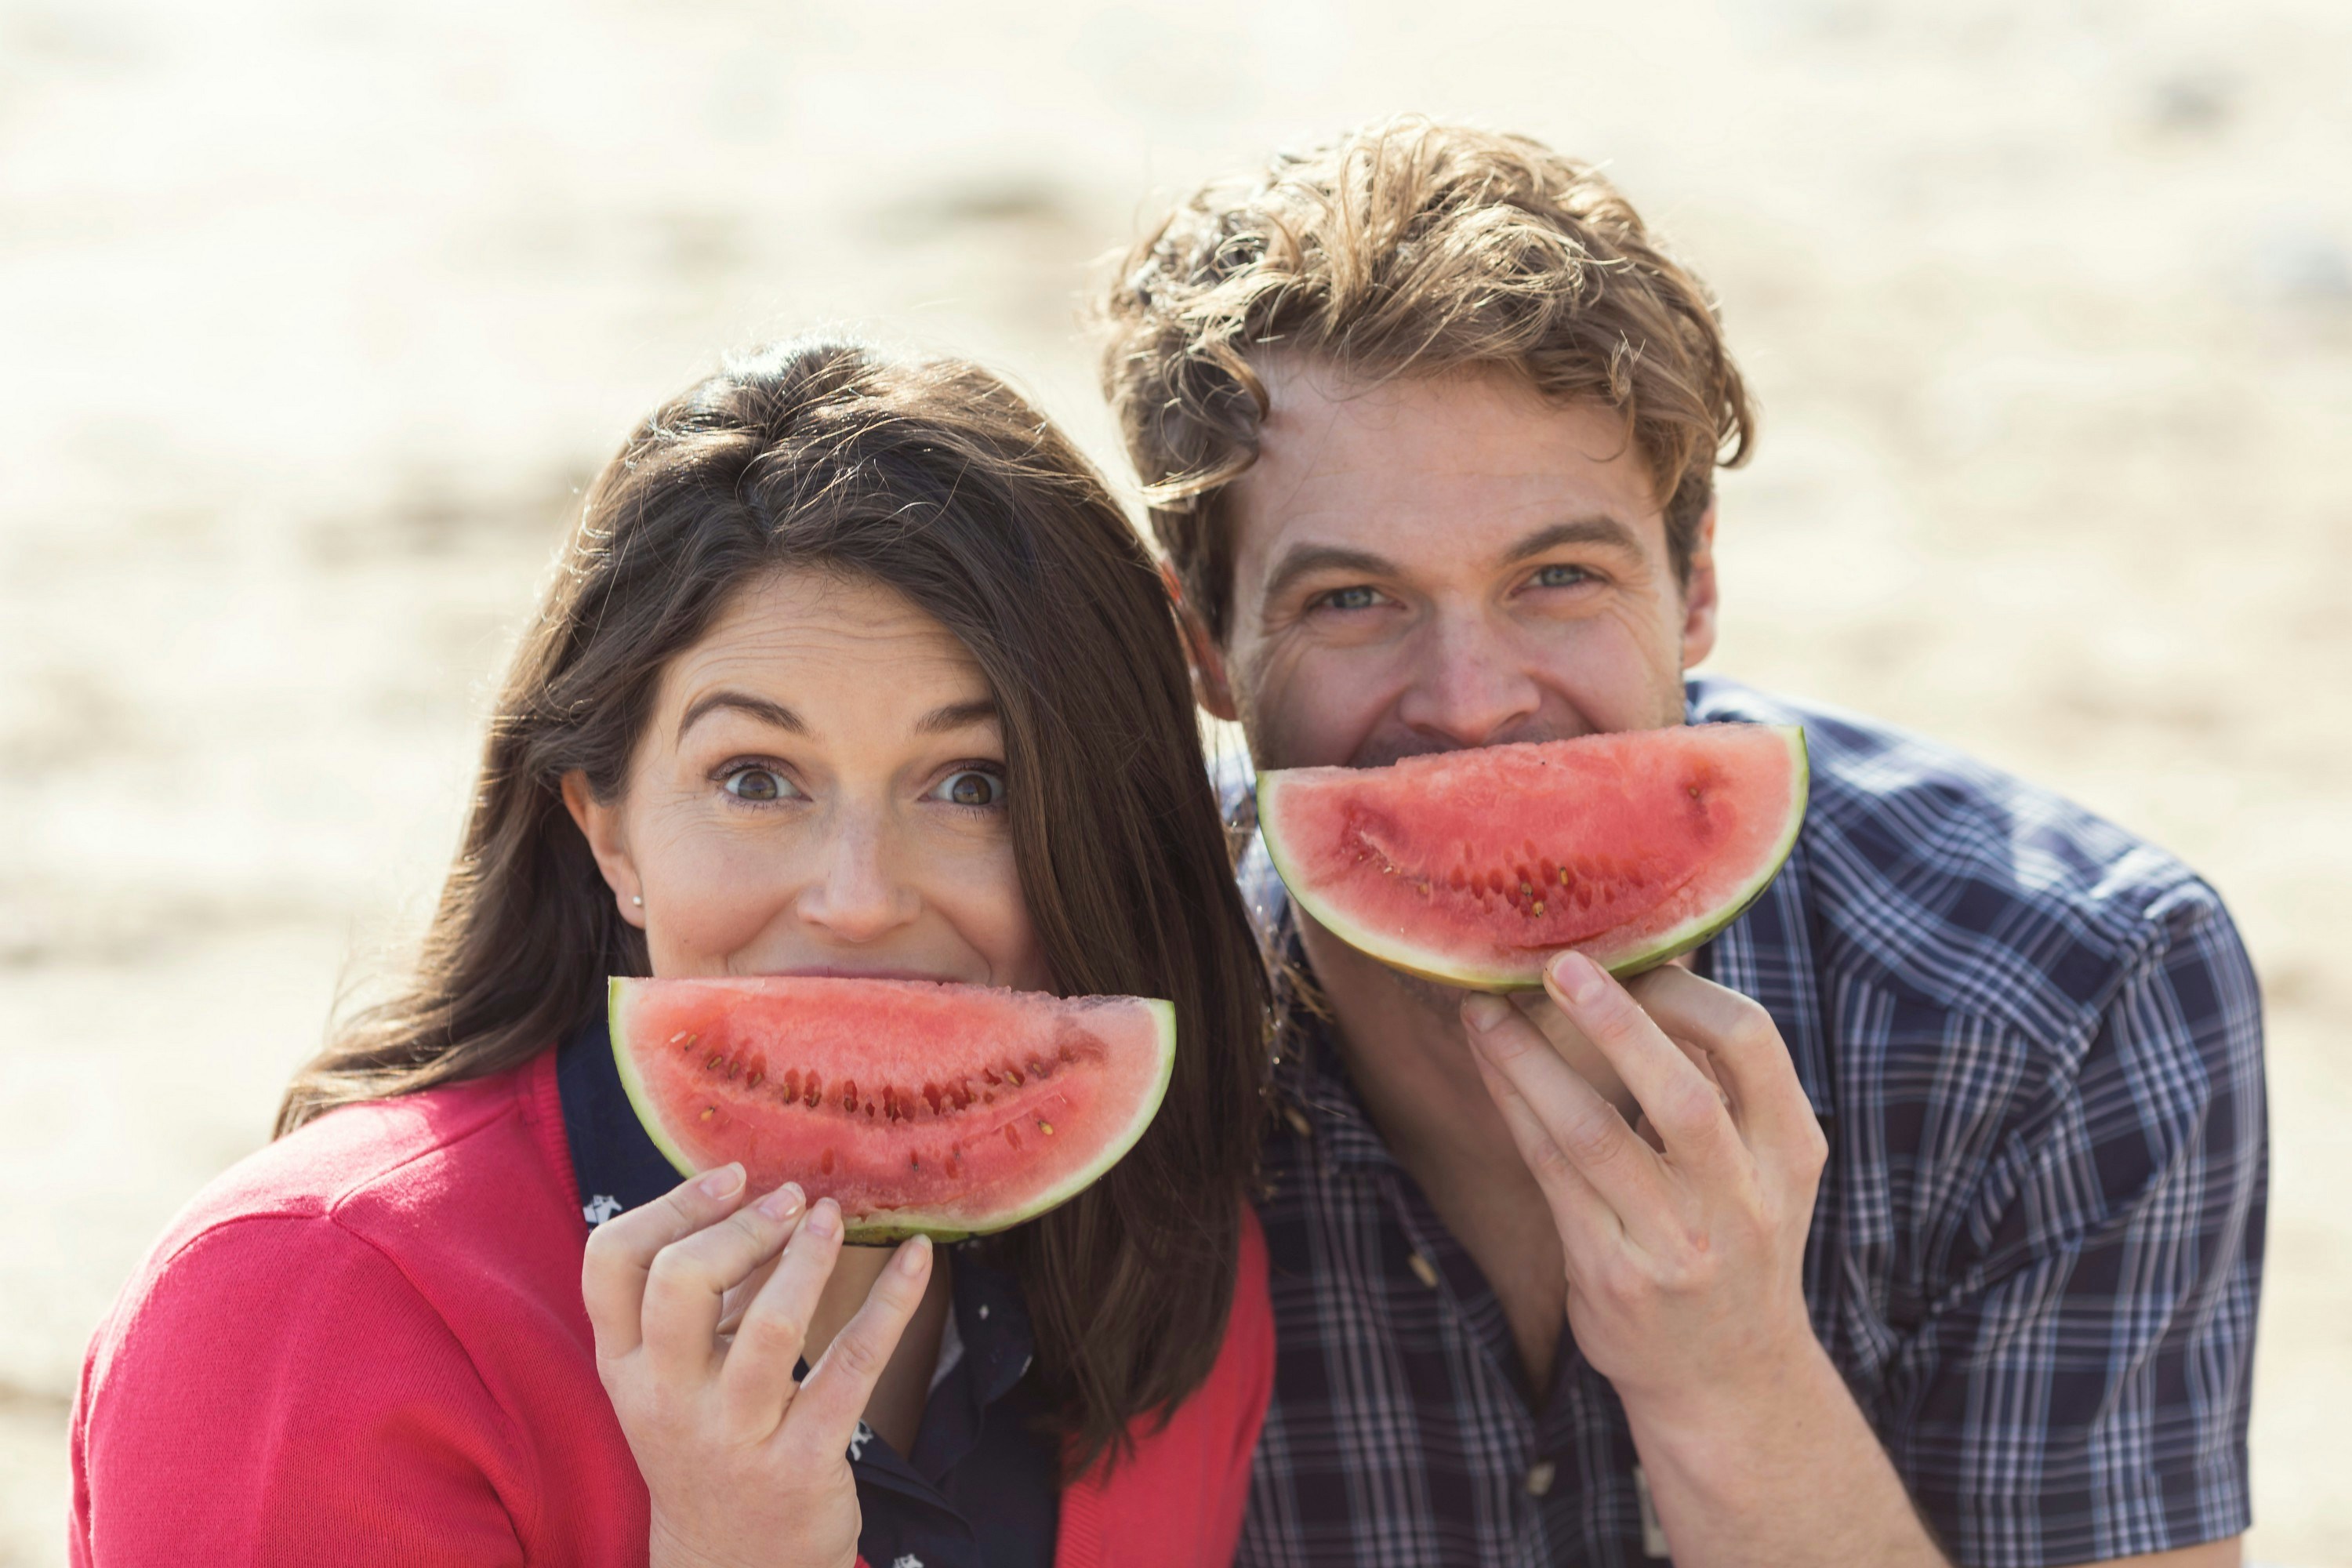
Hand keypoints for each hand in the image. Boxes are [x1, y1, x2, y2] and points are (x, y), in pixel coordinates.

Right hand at [582, 1165, 933, 1567]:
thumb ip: (709, 1297)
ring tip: (834, 1217)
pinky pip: (852, 1365)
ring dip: (809, 1257)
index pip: (611, 1264)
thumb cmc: (708, 1446)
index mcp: (628, 1367)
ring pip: (770, 1326)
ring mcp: (734, 1434)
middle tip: (791, 1200)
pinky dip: (891, 1300)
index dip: (670, 1205)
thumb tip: (760, 1202)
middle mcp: (668, 1400)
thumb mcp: (680, 1377)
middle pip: (680, 1283)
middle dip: (742, 1226)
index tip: (729, 1177)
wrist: (732, 1566)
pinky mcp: (802, 1460)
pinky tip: (918, 1256)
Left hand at [1460, 953, 1828, 1418]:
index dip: (1686, 991)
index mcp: (1791, 1154)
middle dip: (1616, 1022)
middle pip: (1682, 1094)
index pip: (1753, 1045)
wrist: (1727, 1380)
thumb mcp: (1764, 1168)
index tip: (1629, 959)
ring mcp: (1677, 1245)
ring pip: (1594, 1135)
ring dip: (1530, 1063)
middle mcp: (1742, 1201)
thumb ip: (1721, 1084)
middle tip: (1557, 963)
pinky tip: (1489, 1066)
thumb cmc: (1731, 1241)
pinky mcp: (1613, 1276)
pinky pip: (1551, 1175)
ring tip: (1485, 1010)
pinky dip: (1515, 1109)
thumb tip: (1649, 965)